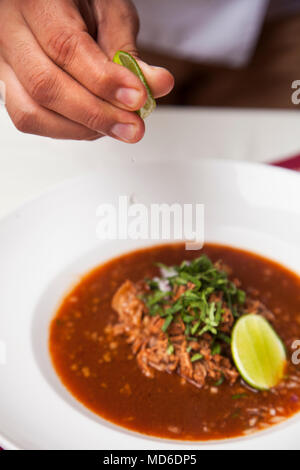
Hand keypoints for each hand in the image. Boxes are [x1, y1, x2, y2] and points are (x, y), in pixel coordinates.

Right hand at [0, 0, 173, 141]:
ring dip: (81, 129)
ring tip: (116, 127)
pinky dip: (66, 131)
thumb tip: (156, 86)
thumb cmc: (82, 1)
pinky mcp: (9, 86)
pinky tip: (94, 126)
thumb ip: (128, 53)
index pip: (65, 47)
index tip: (137, 98)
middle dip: (96, 114)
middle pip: (45, 85)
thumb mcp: (112, 13)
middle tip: (132, 127)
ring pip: (31, 112)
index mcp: (35, 0)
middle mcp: (10, 32)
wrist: (59, 3)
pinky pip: (30, 120)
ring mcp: (5, 63)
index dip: (104, 80)